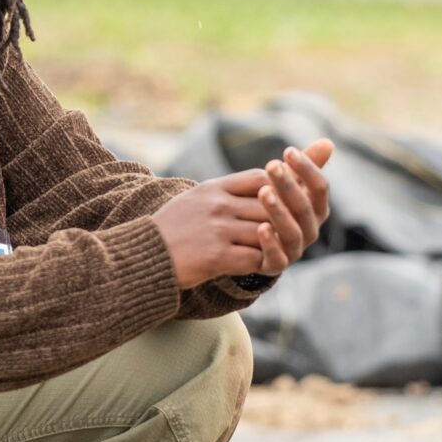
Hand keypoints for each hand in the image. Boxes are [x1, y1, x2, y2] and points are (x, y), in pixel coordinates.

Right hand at [153, 140, 333, 288]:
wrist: (145, 255)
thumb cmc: (174, 227)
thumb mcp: (198, 198)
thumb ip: (228, 191)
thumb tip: (263, 186)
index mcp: (215, 188)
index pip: (260, 178)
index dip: (280, 188)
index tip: (288, 200)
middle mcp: (218, 205)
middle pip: (269, 204)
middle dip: (285, 216)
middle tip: (296, 228)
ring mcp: (218, 229)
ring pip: (266, 232)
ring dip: (276, 242)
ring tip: (281, 248)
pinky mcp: (217, 255)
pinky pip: (254, 257)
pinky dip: (263, 261)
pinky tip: (262, 263)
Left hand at [220, 140, 335, 271]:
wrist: (247, 241)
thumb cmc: (272, 205)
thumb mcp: (286, 185)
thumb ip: (305, 166)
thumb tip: (328, 142)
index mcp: (316, 210)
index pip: (320, 188)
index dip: (307, 169)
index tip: (288, 150)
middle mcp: (309, 231)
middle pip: (305, 208)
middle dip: (289, 186)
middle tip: (272, 165)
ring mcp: (294, 250)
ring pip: (292, 232)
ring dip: (279, 211)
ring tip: (263, 192)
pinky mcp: (274, 266)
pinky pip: (277, 258)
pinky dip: (270, 243)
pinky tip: (260, 227)